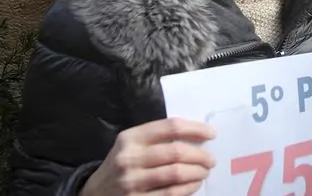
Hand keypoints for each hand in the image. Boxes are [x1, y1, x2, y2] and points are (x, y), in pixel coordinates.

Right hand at [80, 118, 215, 195]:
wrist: (94, 193)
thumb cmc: (123, 164)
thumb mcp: (132, 145)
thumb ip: (158, 138)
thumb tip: (198, 138)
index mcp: (131, 138)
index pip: (171, 127)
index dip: (196, 129)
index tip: (211, 134)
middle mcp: (129, 158)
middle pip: (176, 152)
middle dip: (200, 155)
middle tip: (211, 159)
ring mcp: (132, 182)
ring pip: (176, 174)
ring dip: (197, 172)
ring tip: (204, 171)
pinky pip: (171, 193)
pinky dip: (189, 188)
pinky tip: (194, 184)